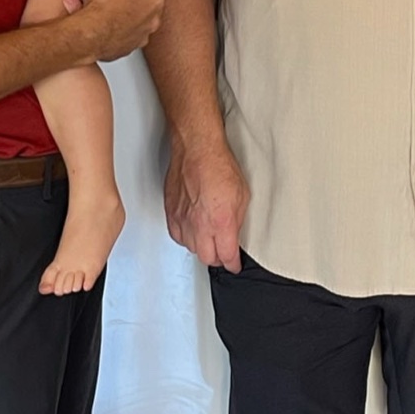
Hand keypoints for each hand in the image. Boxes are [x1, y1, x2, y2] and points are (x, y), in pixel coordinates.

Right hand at [71, 0, 163, 59]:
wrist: (89, 35)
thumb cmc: (103, 5)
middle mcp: (153, 20)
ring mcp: (141, 36)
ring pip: (138, 17)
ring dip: (127, 9)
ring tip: (112, 2)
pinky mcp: (128, 47)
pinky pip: (126, 33)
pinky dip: (118, 26)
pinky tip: (106, 20)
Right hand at [164, 136, 249, 270]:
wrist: (197, 149)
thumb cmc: (218, 165)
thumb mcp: (243, 194)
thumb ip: (238, 219)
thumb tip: (235, 233)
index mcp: (221, 222)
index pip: (227, 257)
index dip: (233, 263)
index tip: (235, 264)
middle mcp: (200, 225)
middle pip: (208, 258)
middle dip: (218, 258)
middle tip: (224, 253)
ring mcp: (183, 220)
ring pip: (191, 248)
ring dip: (202, 247)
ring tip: (209, 240)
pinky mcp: (171, 213)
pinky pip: (177, 236)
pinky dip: (186, 238)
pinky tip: (192, 232)